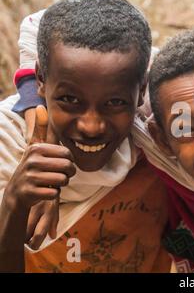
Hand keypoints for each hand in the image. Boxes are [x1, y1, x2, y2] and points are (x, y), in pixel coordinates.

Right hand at [4, 106, 74, 245]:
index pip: (67, 154)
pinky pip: (55, 193)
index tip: (60, 164)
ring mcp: (30, 177)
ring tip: (52, 182)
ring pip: (62, 180)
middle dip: (68, 173)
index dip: (69, 161)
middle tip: (60, 175)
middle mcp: (31, 161)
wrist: (17, 192)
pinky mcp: (30, 192)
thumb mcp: (36, 147)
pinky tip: (45, 191)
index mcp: (36, 148)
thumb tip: (40, 106)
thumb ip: (40, 128)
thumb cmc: (34, 167)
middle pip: (67, 167)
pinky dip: (53, 194)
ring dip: (61, 184)